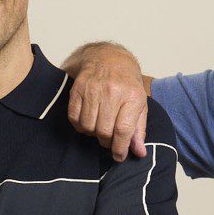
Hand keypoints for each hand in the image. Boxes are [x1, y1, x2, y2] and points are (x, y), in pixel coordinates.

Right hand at [65, 45, 147, 160]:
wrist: (109, 58)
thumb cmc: (127, 84)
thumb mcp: (139, 104)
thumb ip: (138, 130)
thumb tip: (139, 152)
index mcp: (132, 96)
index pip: (123, 130)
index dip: (120, 148)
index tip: (118, 156)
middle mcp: (112, 91)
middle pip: (104, 131)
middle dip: (106, 141)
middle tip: (109, 139)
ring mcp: (93, 89)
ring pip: (87, 126)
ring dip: (92, 133)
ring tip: (99, 128)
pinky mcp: (78, 88)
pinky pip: (74, 117)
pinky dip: (80, 125)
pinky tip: (88, 121)